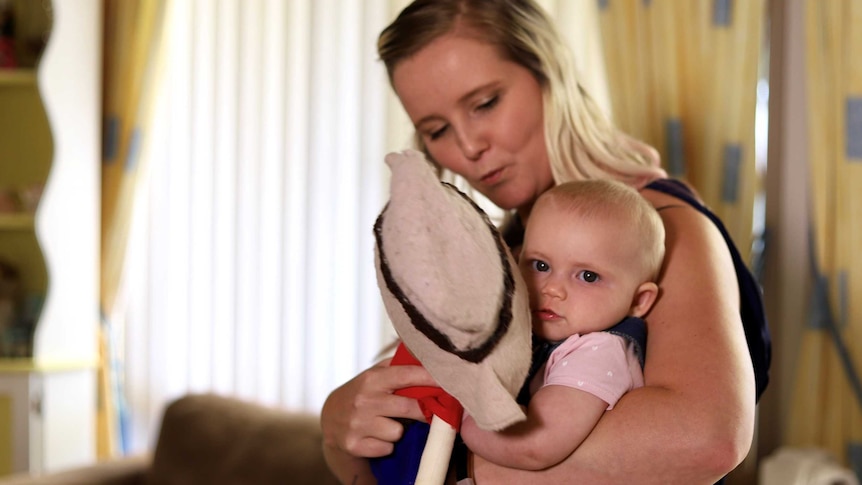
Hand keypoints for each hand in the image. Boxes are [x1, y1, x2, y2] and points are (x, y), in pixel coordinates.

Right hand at [321, 357, 436, 457]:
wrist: (330, 419)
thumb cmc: (361, 393)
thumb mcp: (374, 374)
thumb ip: (398, 365)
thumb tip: (426, 355)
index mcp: (372, 379)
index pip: (406, 375)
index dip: (430, 379)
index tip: (448, 382)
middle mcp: (364, 400)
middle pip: (408, 407)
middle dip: (423, 411)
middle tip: (428, 412)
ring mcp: (358, 423)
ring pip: (397, 432)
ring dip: (398, 431)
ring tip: (388, 424)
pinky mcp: (354, 444)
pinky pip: (386, 448)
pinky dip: (385, 445)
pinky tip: (377, 437)